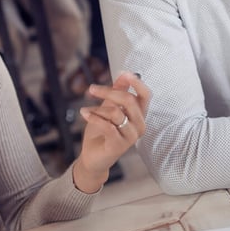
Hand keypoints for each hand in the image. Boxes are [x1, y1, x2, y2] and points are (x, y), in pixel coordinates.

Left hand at [73, 72, 150, 192]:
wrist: (93, 158)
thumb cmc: (101, 133)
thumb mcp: (108, 108)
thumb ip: (117, 93)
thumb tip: (124, 75)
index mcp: (139, 115)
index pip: (145, 95)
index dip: (136, 82)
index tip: (123, 73)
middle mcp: (139, 125)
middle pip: (129, 100)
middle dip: (108, 92)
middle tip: (92, 89)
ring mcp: (130, 137)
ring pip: (116, 113)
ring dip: (97, 109)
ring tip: (85, 109)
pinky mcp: (119, 146)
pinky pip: (107, 126)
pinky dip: (93, 117)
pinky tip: (84, 113)